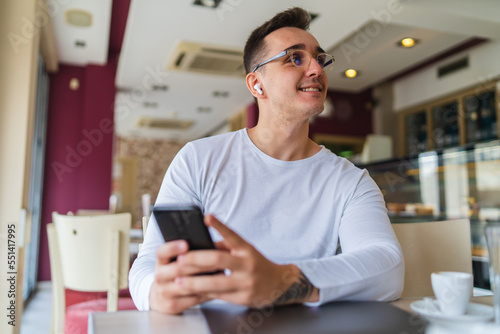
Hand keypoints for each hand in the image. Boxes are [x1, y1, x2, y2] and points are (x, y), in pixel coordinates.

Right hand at [150, 240, 211, 313]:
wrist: (160, 297)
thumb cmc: (174, 273)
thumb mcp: (174, 261)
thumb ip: (186, 253)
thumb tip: (209, 245)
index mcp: (161, 261)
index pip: (162, 252)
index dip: (173, 247)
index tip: (186, 244)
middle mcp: (159, 276)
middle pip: (177, 269)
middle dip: (198, 265)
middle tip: (215, 261)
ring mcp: (164, 292)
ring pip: (186, 286)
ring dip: (205, 280)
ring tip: (221, 274)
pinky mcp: (172, 305)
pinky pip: (192, 299)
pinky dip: (206, 292)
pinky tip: (218, 287)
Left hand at [174, 215, 318, 307]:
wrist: (279, 284)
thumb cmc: (255, 264)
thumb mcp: (244, 250)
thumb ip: (225, 247)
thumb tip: (200, 244)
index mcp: (246, 248)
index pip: (232, 235)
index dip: (219, 226)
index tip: (206, 217)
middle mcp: (247, 264)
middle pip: (219, 259)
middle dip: (197, 260)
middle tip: (181, 259)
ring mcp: (246, 282)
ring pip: (216, 282)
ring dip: (195, 282)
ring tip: (179, 280)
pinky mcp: (243, 298)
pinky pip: (218, 295)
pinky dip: (202, 293)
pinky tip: (190, 291)